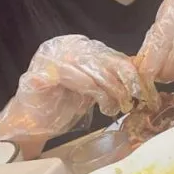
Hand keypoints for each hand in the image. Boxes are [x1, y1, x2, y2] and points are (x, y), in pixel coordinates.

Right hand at [0, 35, 155, 140]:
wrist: (29, 126)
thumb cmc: (61, 107)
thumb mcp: (92, 90)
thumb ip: (109, 79)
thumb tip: (139, 75)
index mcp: (76, 47)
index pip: (108, 54)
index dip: (128, 70)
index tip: (145, 87)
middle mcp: (62, 47)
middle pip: (101, 59)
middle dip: (121, 80)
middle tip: (134, 98)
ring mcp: (48, 58)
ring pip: (89, 67)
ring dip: (108, 88)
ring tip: (116, 106)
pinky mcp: (39, 73)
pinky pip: (71, 76)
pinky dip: (91, 90)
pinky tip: (102, 105)